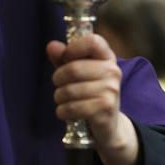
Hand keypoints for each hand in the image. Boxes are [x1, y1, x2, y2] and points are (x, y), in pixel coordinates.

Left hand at [47, 34, 139, 164]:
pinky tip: (65, 112)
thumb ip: (63, 58)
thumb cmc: (89, 92)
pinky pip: (73, 107)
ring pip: (70, 90)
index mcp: (107, 57)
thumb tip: (52, 46)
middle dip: (58, 78)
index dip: (73, 48)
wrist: (108, 124)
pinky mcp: (105, 108)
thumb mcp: (76, 72)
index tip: (66, 58)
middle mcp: (112, 71)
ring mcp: (111, 90)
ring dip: (59, 97)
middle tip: (59, 85)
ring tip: (63, 100)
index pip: (92, 41)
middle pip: (73, 68)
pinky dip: (63, 111)